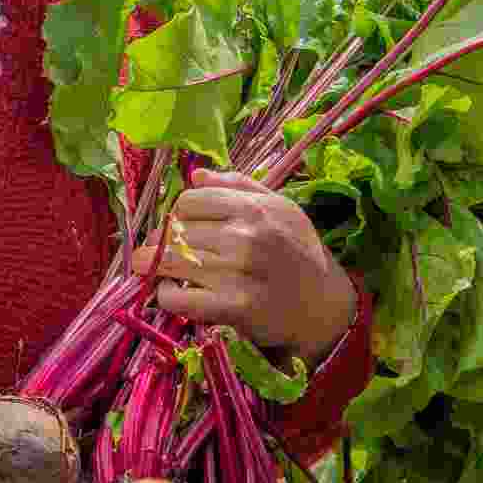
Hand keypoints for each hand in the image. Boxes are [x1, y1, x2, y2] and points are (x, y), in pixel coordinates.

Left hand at [128, 169, 357, 365]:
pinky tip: (173, 293)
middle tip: (160, 252)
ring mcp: (237, 273)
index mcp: (253, 208)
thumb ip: (238, 187)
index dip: (178, 214)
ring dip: (157, 267)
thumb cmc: (300, 252)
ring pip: (171, 262)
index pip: (188, 201)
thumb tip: (196, 175)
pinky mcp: (233, 307)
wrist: (324, 306)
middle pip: (176, 232)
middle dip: (162, 242)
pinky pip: (177, 297)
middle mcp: (244, 237)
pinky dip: (167, 296)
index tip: (179, 227)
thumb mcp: (281, 208)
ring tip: (158, 270)